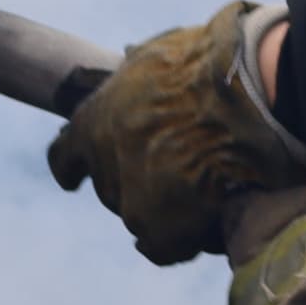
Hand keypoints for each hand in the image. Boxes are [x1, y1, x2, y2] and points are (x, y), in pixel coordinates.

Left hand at [46, 0, 305, 265]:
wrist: (240, 95)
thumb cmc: (207, 64)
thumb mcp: (156, 56)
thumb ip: (139, 73)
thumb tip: (139, 63)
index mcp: (94, 120)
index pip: (65, 155)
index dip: (74, 166)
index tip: (72, 178)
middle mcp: (103, 163)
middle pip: (113, 188)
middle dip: (140, 182)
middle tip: (180, 169)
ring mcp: (129, 198)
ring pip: (142, 215)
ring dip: (169, 207)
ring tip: (208, 188)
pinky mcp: (161, 226)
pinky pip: (166, 247)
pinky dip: (184, 240)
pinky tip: (204, 230)